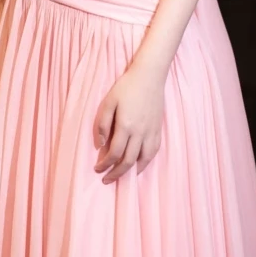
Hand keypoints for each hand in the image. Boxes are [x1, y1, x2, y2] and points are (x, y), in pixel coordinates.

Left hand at [93, 63, 164, 183]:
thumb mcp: (108, 102)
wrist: (149, 77)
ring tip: (122, 176)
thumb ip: (103, 123)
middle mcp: (140, 133)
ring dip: (131, 171)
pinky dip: (146, 162)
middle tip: (106, 179)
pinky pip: (154, 152)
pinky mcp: (158, 130)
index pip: (114, 153)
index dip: (105, 164)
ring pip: (143, 160)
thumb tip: (101, 144)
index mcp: (126, 126)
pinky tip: (139, 165)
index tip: (97, 169)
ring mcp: (151, 132)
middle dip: (116, 173)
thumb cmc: (126, 87)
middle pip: (128, 161)